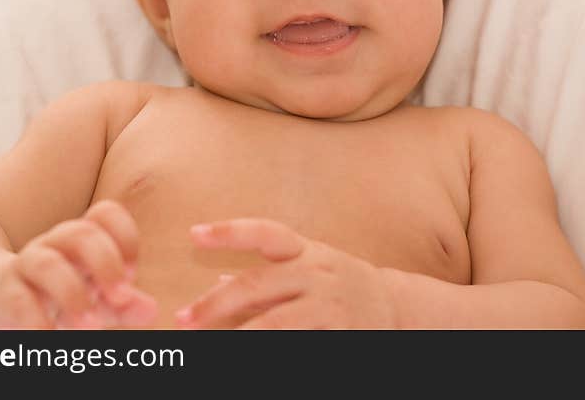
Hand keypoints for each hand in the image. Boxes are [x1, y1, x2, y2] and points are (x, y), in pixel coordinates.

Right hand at [0, 200, 156, 328]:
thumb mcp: (97, 300)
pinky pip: (18, 300)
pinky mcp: (2, 294)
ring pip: (48, 264)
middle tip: (121, 297)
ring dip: (73, 294)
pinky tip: (51, 336)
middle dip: (106, 263)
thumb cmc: (62, 298)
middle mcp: (54, 244)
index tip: (132, 273)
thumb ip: (124, 304)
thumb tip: (150, 310)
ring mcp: (26, 265)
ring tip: (91, 326)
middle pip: (81, 234)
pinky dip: (36, 321)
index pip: (105, 214)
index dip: (125, 237)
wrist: (2, 303)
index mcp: (82, 238)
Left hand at [175, 218, 397, 328]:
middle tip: (184, 318)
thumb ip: (266, 279)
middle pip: (258, 282)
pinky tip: (250, 354)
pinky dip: (272, 349)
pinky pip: (299, 341)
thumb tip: (217, 282)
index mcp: (307, 251)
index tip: (194, 234)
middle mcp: (318, 271)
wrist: (399, 309)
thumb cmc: (343, 286)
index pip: (265, 233)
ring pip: (276, 320)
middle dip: (216, 302)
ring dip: (240, 335)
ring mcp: (330, 303)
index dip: (229, 232)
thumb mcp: (309, 270)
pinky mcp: (340, 331)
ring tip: (212, 348)